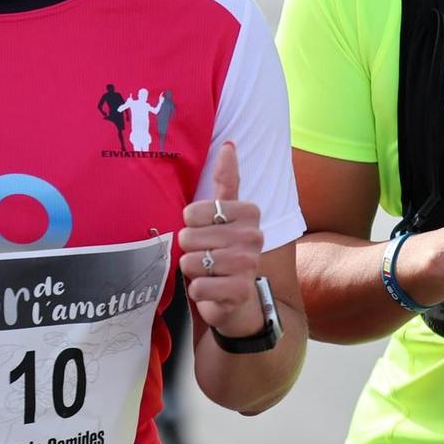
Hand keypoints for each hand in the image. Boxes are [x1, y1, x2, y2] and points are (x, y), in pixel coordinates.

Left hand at [178, 143, 266, 337]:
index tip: (204, 231)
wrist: (239, 299)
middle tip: (206, 256)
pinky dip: (198, 291)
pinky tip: (212, 290)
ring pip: (192, 262)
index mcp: (250, 212)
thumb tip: (228, 144)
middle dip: (190, 250)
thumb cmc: (225, 251)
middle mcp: (254, 236)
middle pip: (189, 237)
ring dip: (193, 271)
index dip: (189, 224)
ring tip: (209, 273)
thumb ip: (226, 181)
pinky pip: (199, 287)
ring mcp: (249, 265)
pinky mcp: (240, 292)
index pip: (193, 212)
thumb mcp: (225, 216)